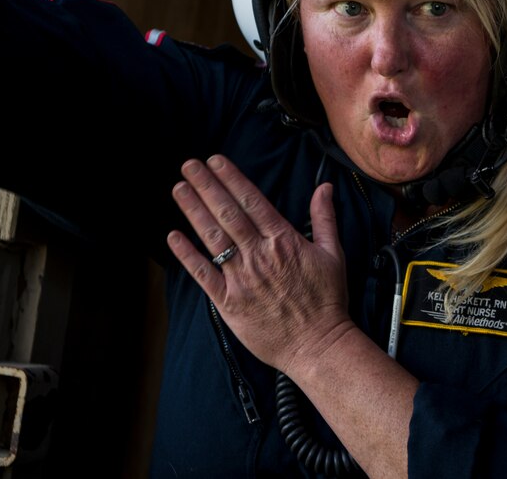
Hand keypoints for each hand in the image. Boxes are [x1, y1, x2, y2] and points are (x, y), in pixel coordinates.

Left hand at [166, 154, 350, 374]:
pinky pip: (203, 274)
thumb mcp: (332, 254)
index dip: (231, 178)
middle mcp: (259, 255)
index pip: (252, 200)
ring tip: (179, 189)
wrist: (318, 344)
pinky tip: (174, 237)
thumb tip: (325, 189)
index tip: (215, 162)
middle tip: (189, 166)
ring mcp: (242, 278)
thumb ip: (324, 218)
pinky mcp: (230, 302)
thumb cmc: (327, 301)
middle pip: (227, 212)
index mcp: (283, 240)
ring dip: (193, 211)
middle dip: (206, 186)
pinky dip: (187, 255)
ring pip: (213, 237)